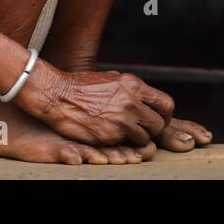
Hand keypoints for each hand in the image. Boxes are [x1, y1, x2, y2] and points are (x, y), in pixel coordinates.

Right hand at [18, 60, 173, 145]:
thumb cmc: (83, 86)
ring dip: (139, 138)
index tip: (157, 118)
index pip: (166, 104)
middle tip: (144, 130)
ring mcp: (121, 120)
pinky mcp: (109, 135)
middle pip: (160, 124)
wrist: (57, 95)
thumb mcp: (113, 78)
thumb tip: (147, 97)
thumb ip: (132, 89)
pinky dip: (122, 143)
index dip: (164, 114)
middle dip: (154, 129)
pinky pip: (126, 145)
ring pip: (146, 138)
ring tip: (126, 133)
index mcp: (134, 85)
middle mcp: (131, 102)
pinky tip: (112, 135)